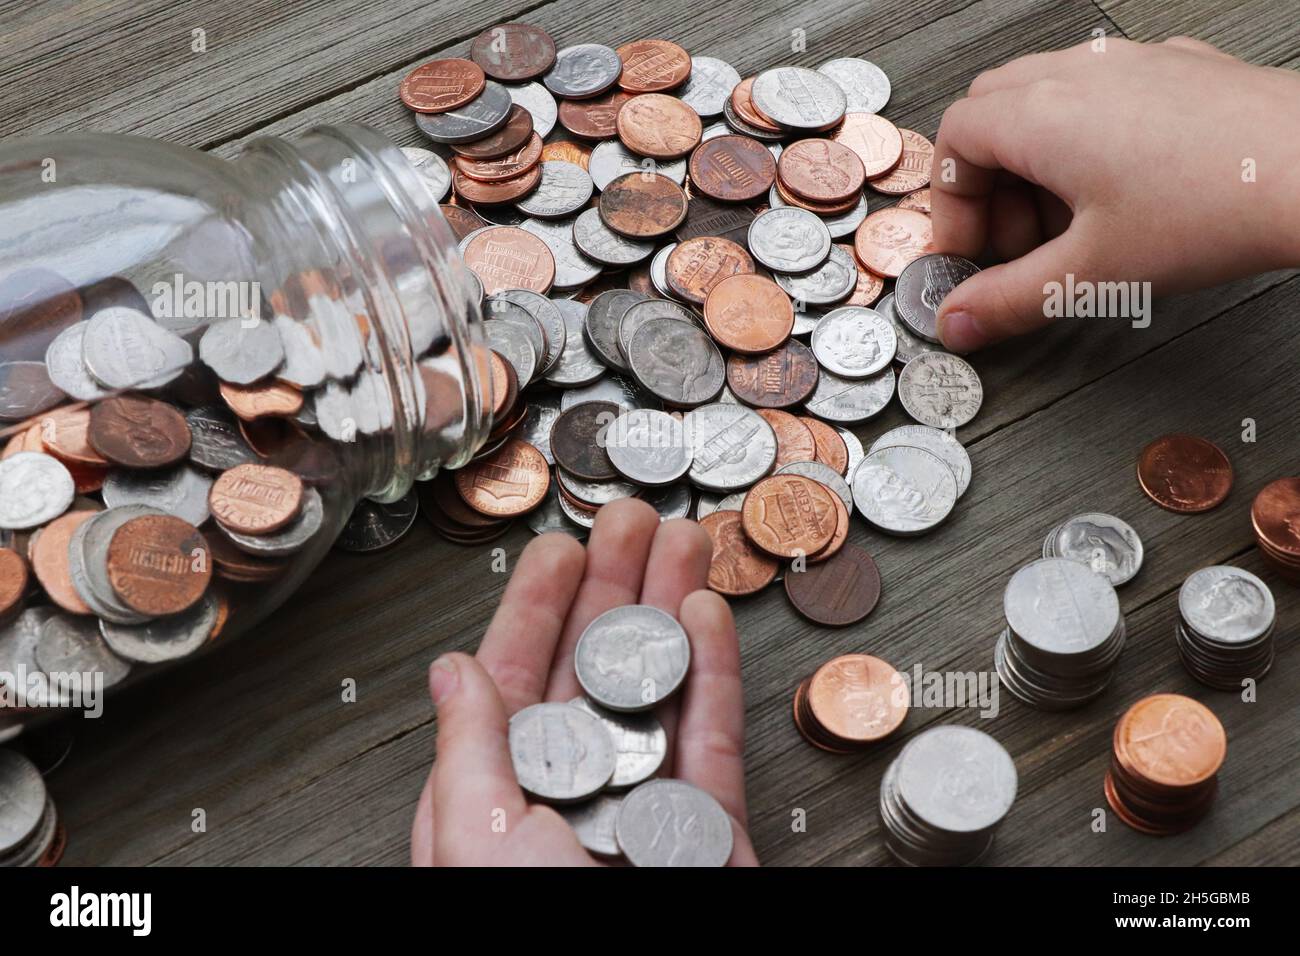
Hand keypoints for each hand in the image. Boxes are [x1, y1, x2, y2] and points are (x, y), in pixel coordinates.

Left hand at [410, 497, 758, 865]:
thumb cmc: (533, 930)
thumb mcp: (476, 838)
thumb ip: (468, 752)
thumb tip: (451, 671)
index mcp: (499, 797)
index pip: (516, 680)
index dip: (537, 607)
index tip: (559, 550)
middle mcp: (570, 796)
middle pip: (594, 670)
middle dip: (615, 585)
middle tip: (632, 520)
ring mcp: (643, 812)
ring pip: (658, 691)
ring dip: (669, 610)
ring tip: (682, 543)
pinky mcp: (709, 831)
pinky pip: (713, 740)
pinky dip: (714, 674)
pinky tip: (706, 617)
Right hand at [931, 36, 1299, 351]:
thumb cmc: (1218, 206)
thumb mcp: (1092, 275)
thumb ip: (1008, 301)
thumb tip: (958, 321)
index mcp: (1041, 115)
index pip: (954, 142)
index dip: (951, 205)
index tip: (970, 252)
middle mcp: (1079, 74)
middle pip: (991, 113)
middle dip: (988, 184)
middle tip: (1015, 243)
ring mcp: (1131, 63)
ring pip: (1044, 99)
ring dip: (1035, 165)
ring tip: (1070, 226)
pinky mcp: (1177, 70)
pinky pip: (1102, 94)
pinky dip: (1086, 141)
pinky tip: (1123, 191)